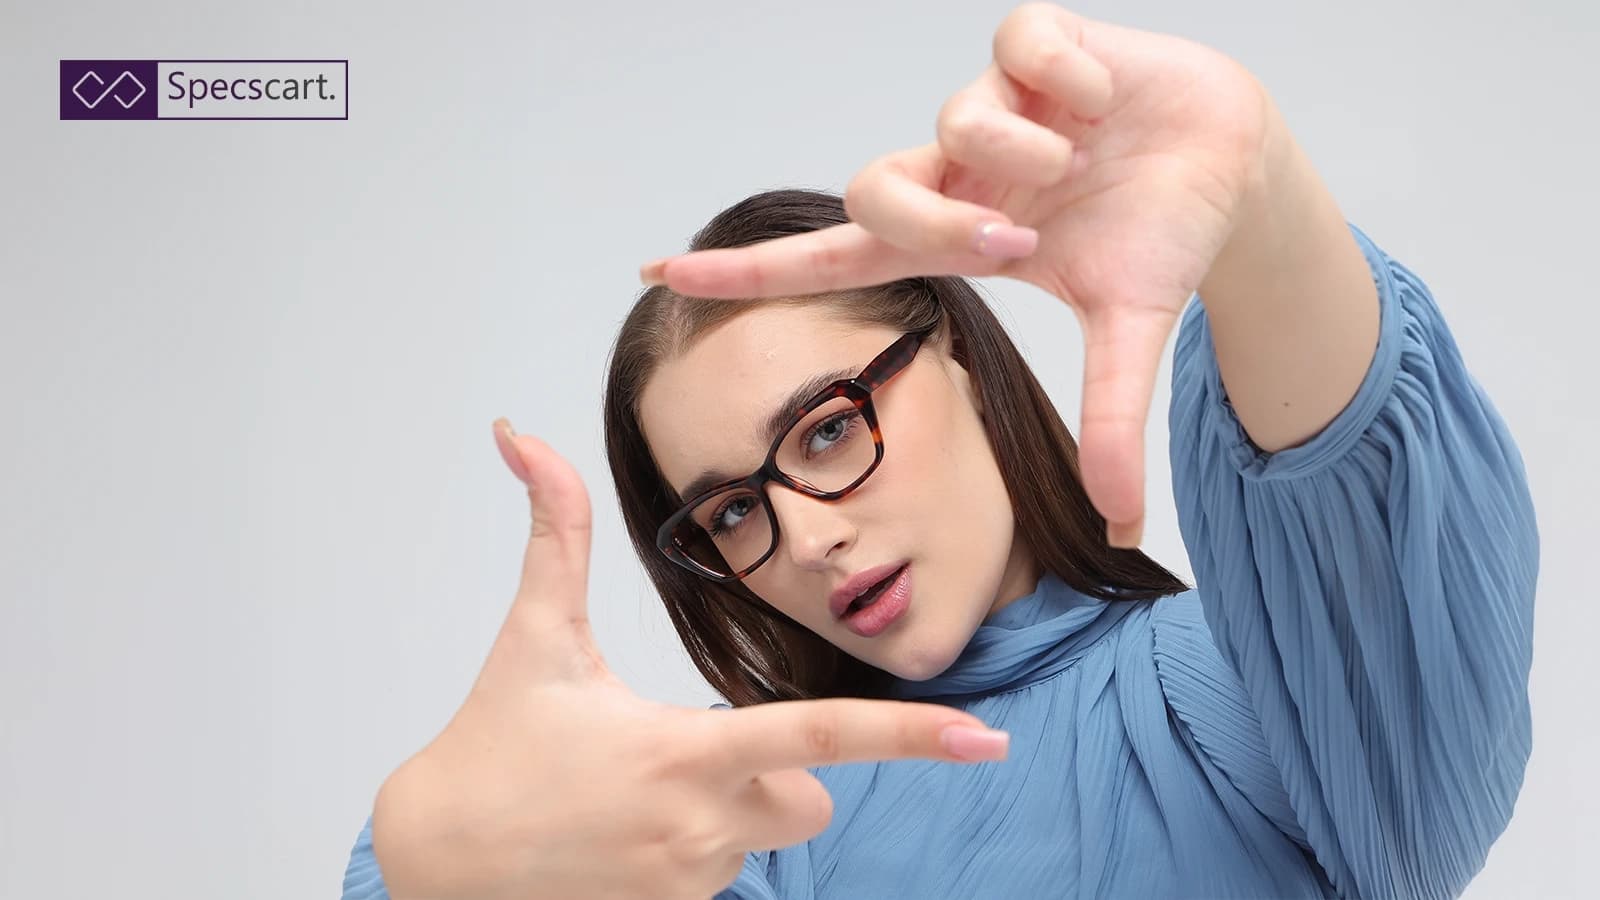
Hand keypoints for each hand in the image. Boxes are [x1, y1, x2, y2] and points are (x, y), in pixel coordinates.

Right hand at [367, 419, 1010, 899]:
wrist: (432, 864)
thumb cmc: (490, 748)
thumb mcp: (534, 637)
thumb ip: (555, 532)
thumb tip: (519, 433)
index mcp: (684, 753)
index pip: (819, 737)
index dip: (911, 734)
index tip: (986, 736)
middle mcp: (701, 830)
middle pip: (809, 798)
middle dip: (775, 776)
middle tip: (681, 757)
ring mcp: (687, 888)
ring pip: (760, 841)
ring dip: (722, 817)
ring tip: (628, 805)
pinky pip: (720, 884)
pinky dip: (688, 858)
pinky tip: (621, 845)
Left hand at [638, 3, 1279, 547]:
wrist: (1233, 163)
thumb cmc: (1157, 237)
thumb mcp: (1128, 329)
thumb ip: (1109, 419)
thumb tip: (1119, 526)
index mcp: (957, 236)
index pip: (829, 255)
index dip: (747, 270)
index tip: (658, 275)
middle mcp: (955, 169)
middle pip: (875, 193)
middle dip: (941, 226)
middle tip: (1022, 241)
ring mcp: (993, 102)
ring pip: (957, 123)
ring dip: (1032, 158)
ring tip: (1090, 160)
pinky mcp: (1038, 40)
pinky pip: (1022, 48)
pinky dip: (1071, 84)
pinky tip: (1104, 102)